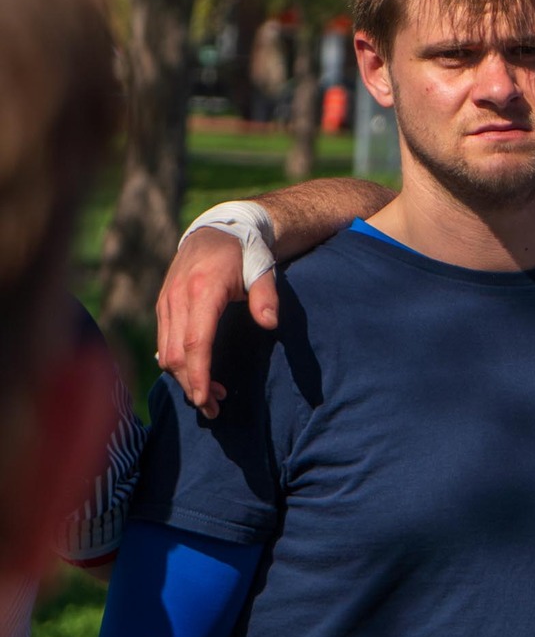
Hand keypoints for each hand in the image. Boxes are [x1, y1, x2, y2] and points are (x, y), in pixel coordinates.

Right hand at [156, 228, 276, 417]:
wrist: (218, 228)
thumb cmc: (245, 251)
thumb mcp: (263, 267)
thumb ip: (267, 296)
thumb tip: (270, 323)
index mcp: (202, 289)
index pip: (196, 342)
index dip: (199, 375)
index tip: (207, 400)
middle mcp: (177, 297)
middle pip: (176, 355)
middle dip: (193, 386)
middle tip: (216, 408)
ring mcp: (166, 301)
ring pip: (166, 352)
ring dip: (185, 378)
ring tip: (213, 395)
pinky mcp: (163, 305)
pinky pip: (164, 342)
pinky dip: (177, 364)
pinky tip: (196, 374)